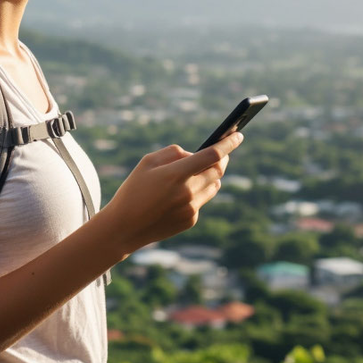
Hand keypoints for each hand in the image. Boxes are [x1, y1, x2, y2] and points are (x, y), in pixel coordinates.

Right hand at [97, 132, 241, 255]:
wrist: (124, 227)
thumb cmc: (133, 189)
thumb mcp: (147, 162)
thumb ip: (174, 153)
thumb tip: (196, 154)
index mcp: (176, 173)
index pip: (213, 154)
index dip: (229, 143)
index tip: (239, 135)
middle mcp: (188, 191)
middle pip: (218, 170)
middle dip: (222, 159)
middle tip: (221, 152)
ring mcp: (192, 208)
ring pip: (214, 186)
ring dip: (211, 176)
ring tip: (200, 171)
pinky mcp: (191, 220)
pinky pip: (202, 201)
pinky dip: (197, 193)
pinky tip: (182, 194)